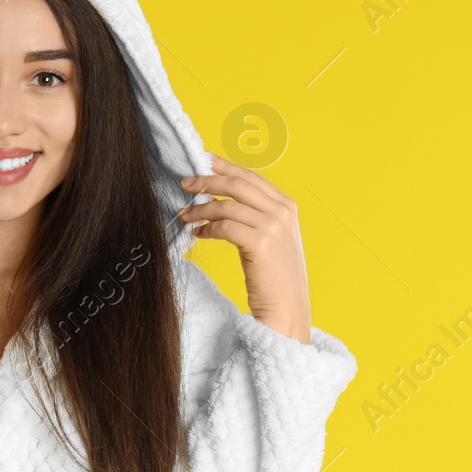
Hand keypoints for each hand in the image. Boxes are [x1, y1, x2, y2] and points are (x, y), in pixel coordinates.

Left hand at [179, 154, 312, 342]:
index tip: (202, 160)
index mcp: (287, 206)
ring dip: (201, 208)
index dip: (224, 166)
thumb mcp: (272, 239)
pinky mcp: (261, 244)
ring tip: (184, 214)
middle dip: (207, 180)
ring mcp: (274, 227)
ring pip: (227, 206)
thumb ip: (255, 216)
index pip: (250, 176)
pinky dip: (207, 228)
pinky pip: (225, 227)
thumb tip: (220, 199)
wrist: (287, 311)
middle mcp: (283, 212)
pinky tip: (196, 233)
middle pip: (237, 185)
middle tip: (184, 183)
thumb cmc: (274, 278)